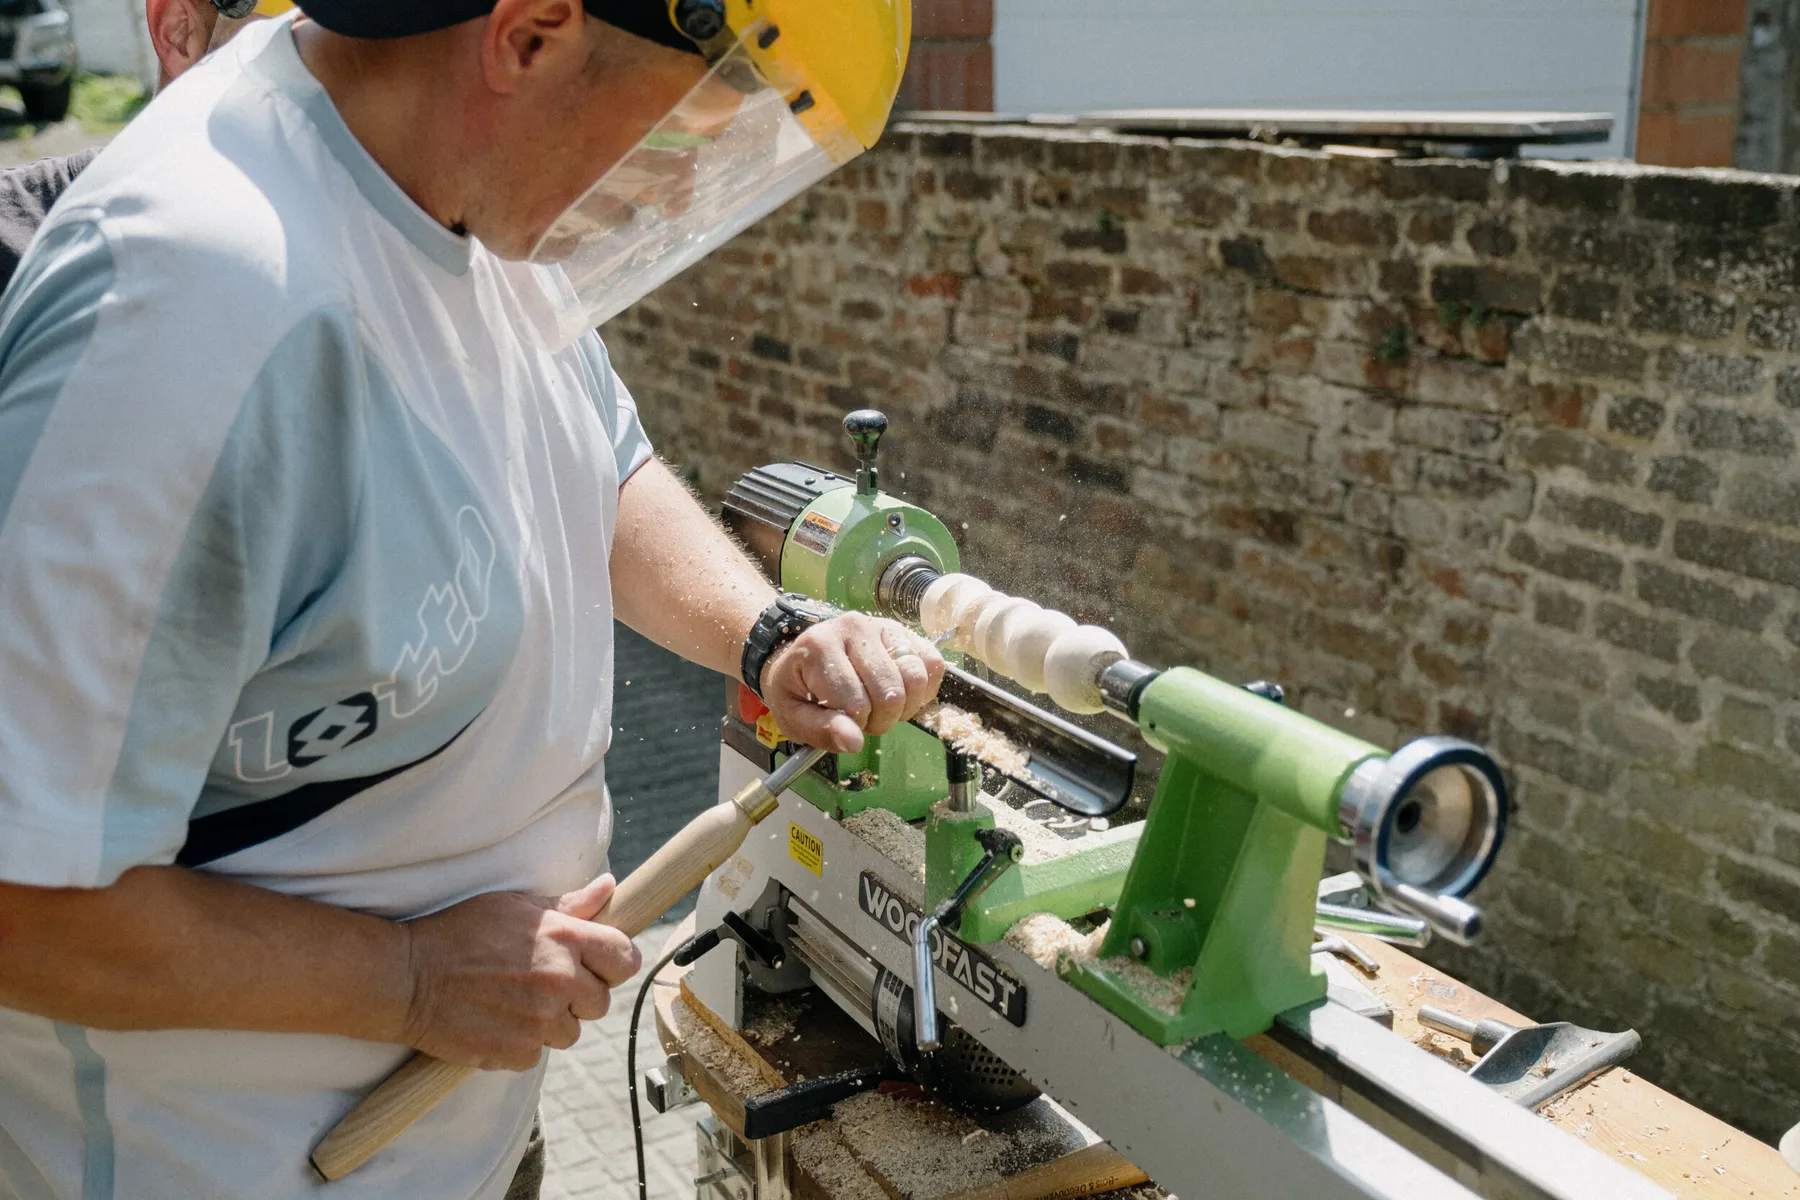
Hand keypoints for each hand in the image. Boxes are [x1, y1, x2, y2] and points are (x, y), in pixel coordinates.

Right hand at [397, 875, 641, 1070]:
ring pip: (571, 1032)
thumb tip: (609, 888)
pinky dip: (521, 1044)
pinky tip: (497, 1022)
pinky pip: (537, 1054)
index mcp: (565, 940)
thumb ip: (569, 904)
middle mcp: (560, 981)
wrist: (406, 978)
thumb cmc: (459, 933)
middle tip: (543, 984)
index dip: (613, 962)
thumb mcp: (515, 907)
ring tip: (515, 1002)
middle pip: (600, 1002)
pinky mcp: (516, 1053)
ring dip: (551, 1022)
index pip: (626, 959)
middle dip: (579, 995)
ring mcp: (540, 1021)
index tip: (596, 965)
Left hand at [760, 613, 946, 752]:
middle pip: (891, 693)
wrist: (801, 658)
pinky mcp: (905, 631)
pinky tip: (901, 694)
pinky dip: (924, 690)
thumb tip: (854, 743)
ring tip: (881, 705)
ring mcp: (882, 625)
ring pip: (916, 678)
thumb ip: (822, 731)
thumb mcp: (794, 717)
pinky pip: (933, 663)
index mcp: (819, 647)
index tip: (839, 720)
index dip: (854, 725)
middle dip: (880, 719)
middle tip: (862, 716)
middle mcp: (854, 627)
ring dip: (904, 706)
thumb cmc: (797, 690)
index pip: (856, 704)